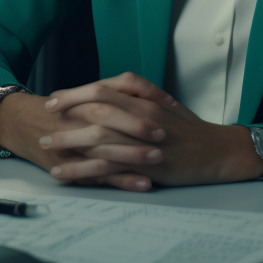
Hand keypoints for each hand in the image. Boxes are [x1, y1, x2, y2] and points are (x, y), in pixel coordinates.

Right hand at [0, 88, 164, 191]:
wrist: (21, 123)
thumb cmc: (60, 109)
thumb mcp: (84, 94)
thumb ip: (114, 92)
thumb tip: (153, 95)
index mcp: (87, 98)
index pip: (118, 90)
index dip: (146, 95)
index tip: (169, 104)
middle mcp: (80, 119)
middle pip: (110, 119)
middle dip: (137, 127)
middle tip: (164, 133)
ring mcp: (77, 145)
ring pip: (106, 150)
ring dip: (134, 155)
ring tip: (159, 159)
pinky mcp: (74, 167)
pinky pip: (100, 176)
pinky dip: (123, 180)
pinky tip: (143, 184)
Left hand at [42, 72, 262, 188]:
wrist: (217, 151)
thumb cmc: (189, 129)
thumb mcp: (164, 105)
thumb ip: (137, 98)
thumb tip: (109, 94)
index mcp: (146, 101)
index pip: (105, 88)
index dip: (77, 92)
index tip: (56, 97)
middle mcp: (142, 117)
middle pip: (97, 108)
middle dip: (67, 111)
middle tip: (45, 116)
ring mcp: (143, 141)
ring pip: (98, 138)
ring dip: (69, 141)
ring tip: (46, 145)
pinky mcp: (145, 165)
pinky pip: (107, 168)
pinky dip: (82, 171)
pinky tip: (64, 173)